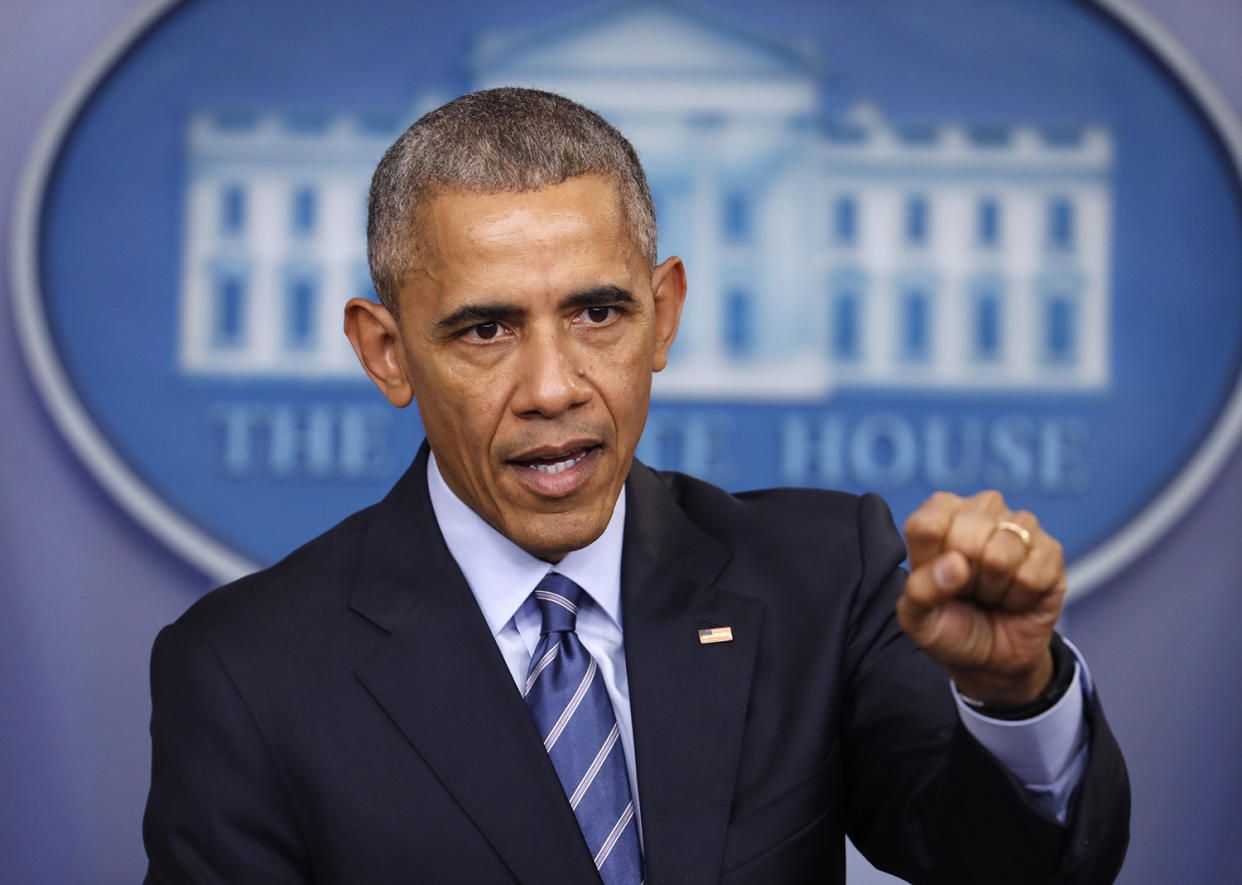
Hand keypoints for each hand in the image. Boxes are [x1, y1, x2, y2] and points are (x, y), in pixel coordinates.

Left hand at [896, 490, 1065, 705]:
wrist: (993, 656)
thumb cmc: (950, 626)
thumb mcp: (918, 618)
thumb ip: (921, 590)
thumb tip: (956, 564)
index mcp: (937, 515)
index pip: (927, 525)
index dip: (931, 564)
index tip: (937, 580)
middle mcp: (979, 509)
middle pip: (966, 539)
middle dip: (966, 580)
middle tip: (968, 590)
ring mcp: (1019, 525)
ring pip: (1000, 557)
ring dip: (994, 590)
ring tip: (991, 592)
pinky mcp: (1050, 549)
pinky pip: (1031, 576)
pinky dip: (1021, 598)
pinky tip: (1016, 596)